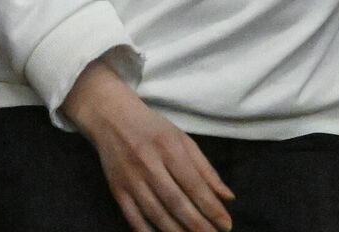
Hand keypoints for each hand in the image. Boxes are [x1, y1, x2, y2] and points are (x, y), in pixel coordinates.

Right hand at [62, 59, 233, 231]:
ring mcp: (130, 179)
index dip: (212, 208)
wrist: (110, 117)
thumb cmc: (152, 128)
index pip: (194, 184)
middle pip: (176, 202)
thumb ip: (205, 169)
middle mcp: (148, 164)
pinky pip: (134, 218)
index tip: (226, 224)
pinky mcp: (116, 190)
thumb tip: (228, 197)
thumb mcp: (182, 140)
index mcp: (168, 148)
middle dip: (198, 224)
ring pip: (156, 214)